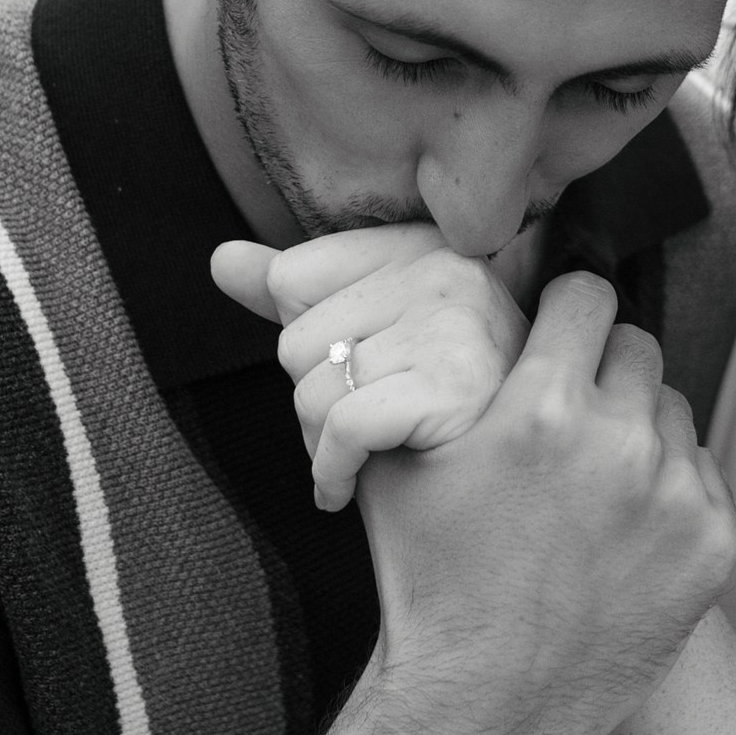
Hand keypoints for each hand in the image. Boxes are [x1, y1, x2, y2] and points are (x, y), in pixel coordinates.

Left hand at [212, 226, 526, 510]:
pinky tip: (348, 488)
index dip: (308, 344)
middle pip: (295, 342)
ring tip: (366, 455)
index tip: (351, 374)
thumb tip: (221, 259)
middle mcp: (444, 270)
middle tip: (362, 428)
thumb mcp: (370, 336)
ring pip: (311, 391)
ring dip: (322, 445)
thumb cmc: (440, 405)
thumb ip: (300, 295)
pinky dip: (332, 473)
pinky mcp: (454, 386)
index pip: (290, 278)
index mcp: (421, 246)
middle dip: (314, 399)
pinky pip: (343, 429)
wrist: (514, 484)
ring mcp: (454, 325)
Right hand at [354, 271, 735, 734]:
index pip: (587, 296)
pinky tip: (620, 533)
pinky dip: (667, 492)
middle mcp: (620, 442)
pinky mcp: (714, 543)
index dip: (567, 309)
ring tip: (590, 484)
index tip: (559, 330)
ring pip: (672, 411)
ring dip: (638, 430)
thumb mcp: (401, 466)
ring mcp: (676, 494)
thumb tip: (456, 312)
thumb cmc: (431, 586)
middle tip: (571, 412)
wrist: (483, 707)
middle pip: (637, 347)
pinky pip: (702, 476)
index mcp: (541, 409)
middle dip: (602, 370)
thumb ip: (434, 378)